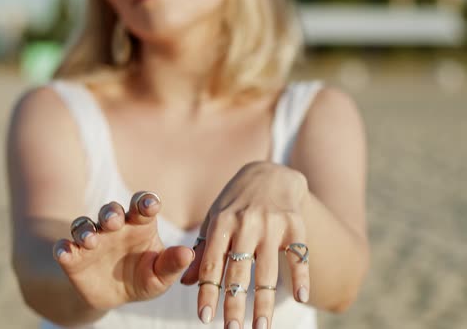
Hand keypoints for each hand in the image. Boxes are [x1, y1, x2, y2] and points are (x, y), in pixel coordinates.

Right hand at [53, 191, 193, 309]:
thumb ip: (172, 264)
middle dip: (111, 213)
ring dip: (85, 230)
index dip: (145, 202)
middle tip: (115, 221)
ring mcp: (92, 240)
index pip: (142, 205)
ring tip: (90, 240)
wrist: (116, 297)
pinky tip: (64, 252)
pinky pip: (64, 247)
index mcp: (139, 225)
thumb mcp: (161, 276)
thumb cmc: (145, 278)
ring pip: (84, 225)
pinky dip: (62, 248)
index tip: (150, 205)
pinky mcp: (73, 257)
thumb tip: (188, 254)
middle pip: (111, 211)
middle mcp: (114, 227)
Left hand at [181, 161, 310, 327]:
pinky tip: (301, 297)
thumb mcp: (214, 220)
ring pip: (267, 270)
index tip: (204, 318)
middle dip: (234, 303)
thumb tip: (186, 283)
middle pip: (238, 271)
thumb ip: (203, 250)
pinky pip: (299, 255)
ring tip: (260, 327)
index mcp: (221, 222)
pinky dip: (301, 276)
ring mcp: (272, 224)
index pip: (211, 263)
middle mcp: (245, 223)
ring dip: (264, 302)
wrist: (270, 174)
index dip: (207, 291)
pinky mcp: (295, 224)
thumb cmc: (235, 203)